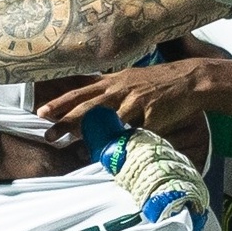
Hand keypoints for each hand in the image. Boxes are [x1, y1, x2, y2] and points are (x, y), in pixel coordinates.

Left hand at [34, 56, 210, 132]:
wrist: (189, 80)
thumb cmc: (157, 82)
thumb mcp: (129, 79)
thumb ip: (109, 89)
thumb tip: (88, 99)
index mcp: (113, 81)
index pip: (81, 92)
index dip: (61, 102)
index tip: (42, 112)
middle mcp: (120, 90)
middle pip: (88, 107)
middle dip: (66, 122)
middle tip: (49, 135)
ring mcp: (136, 102)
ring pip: (107, 120)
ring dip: (89, 135)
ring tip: (74, 147)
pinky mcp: (151, 115)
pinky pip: (134, 132)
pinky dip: (122, 142)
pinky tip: (112, 152)